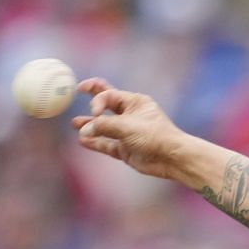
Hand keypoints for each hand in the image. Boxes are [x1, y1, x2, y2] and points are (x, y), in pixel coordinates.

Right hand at [70, 79, 189, 179]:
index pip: (109, 95)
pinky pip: (106, 144)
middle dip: (93, 100)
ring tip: (75, 124)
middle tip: (78, 90)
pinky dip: (95, 142)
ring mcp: (127, 133)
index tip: (95, 111)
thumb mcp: (127, 126)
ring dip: (90, 126)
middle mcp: (130, 116)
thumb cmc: (155, 136)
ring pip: (104, 127)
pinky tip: (83, 140)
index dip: (97, 100)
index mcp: (135, 102)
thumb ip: (104, 126)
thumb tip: (84, 130)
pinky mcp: (126, 150)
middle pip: (107, 104)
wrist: (172, 159)